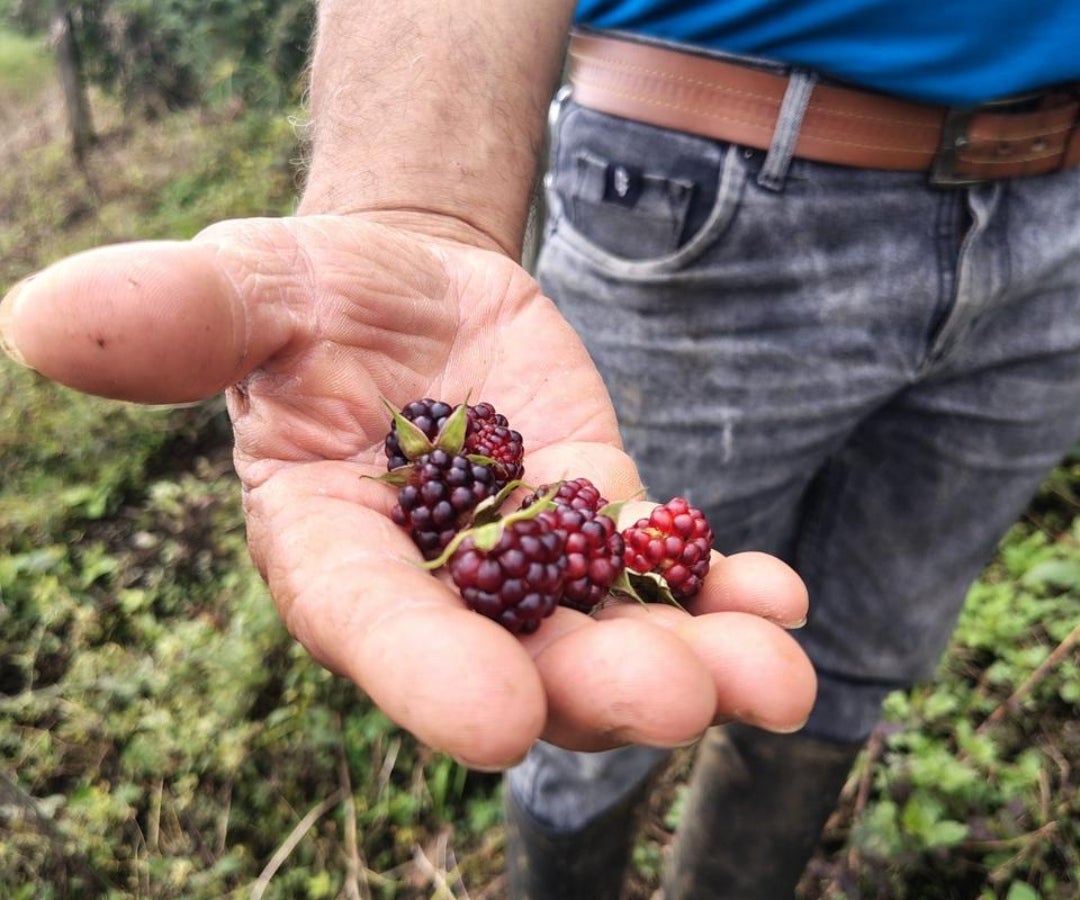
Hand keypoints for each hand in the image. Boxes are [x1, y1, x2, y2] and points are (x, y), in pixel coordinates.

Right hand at [0, 213, 815, 768]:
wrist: (406, 290)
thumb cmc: (313, 295)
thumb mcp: (250, 286)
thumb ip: (176, 316)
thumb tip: (41, 318)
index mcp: (335, 552)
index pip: (372, 622)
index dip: (424, 669)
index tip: (493, 718)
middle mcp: (435, 585)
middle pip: (516, 649)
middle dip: (593, 680)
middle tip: (674, 701)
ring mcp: (528, 562)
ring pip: (608, 627)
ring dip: (689, 656)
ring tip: (770, 673)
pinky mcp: (598, 518)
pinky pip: (664, 566)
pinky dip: (722, 589)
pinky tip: (777, 600)